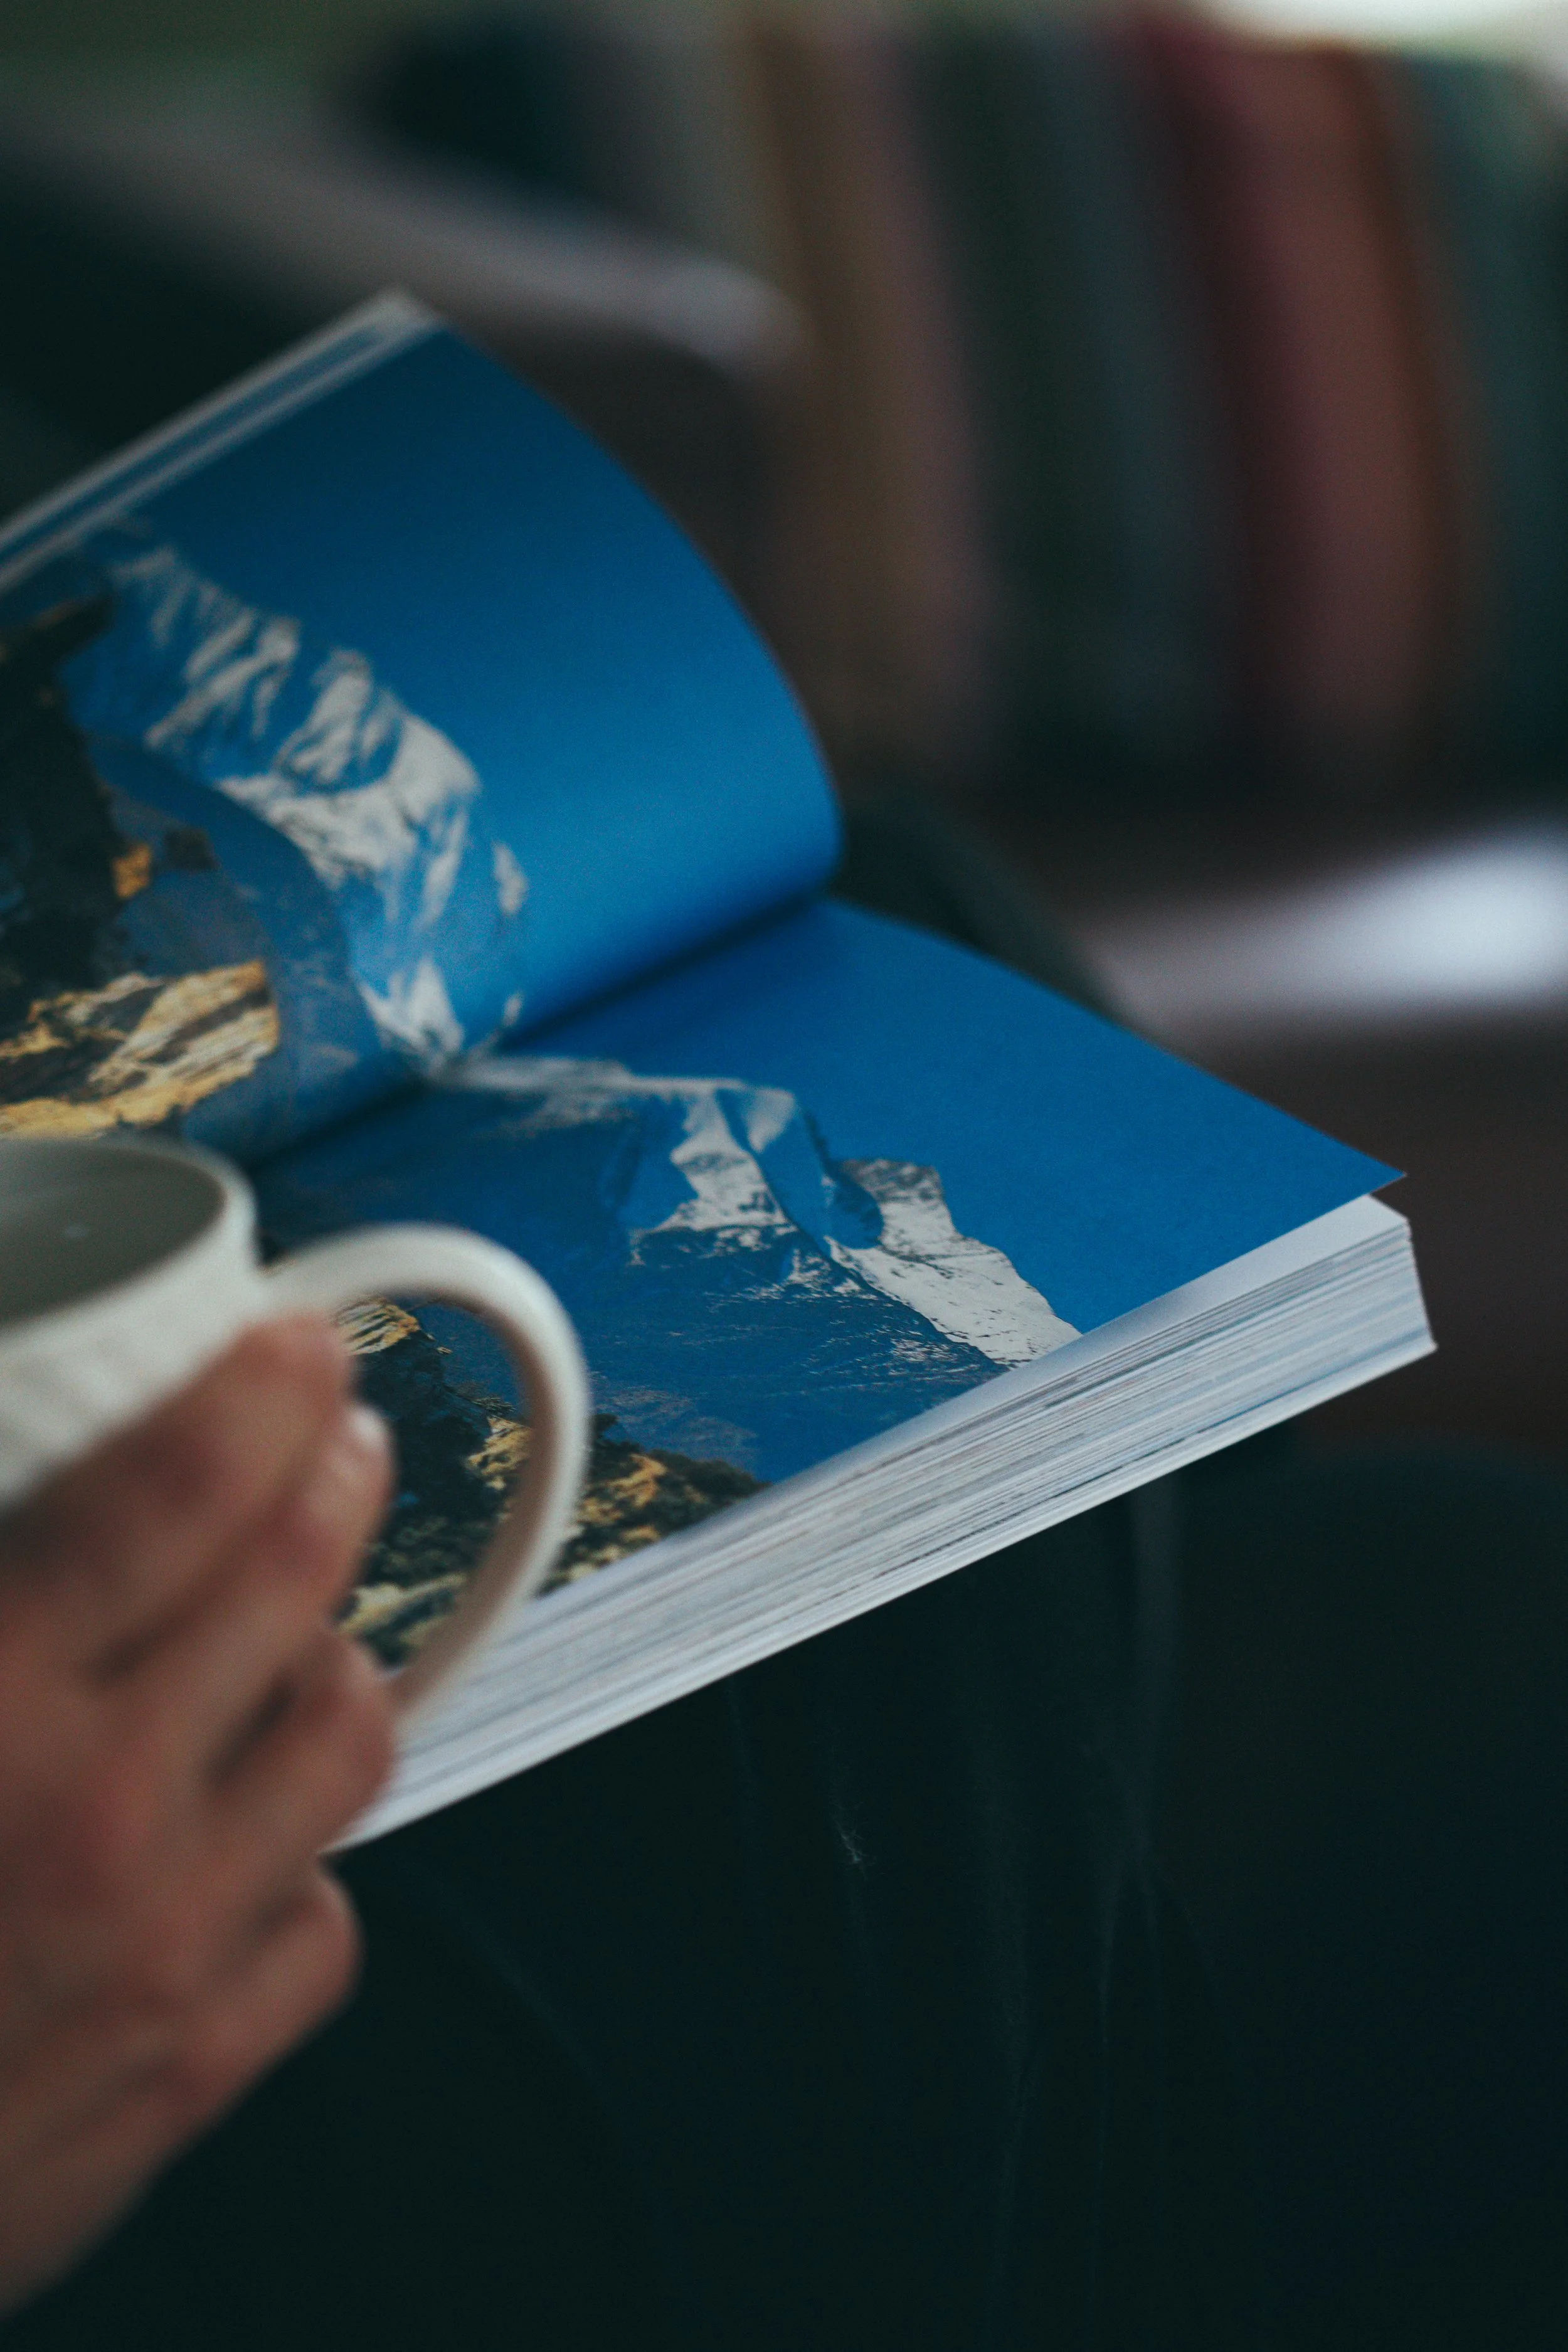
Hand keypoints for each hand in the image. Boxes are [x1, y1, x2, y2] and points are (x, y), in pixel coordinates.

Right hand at [0, 1317, 394, 2314]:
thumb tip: (8, 1463)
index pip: (180, 1490)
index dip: (262, 1392)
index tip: (297, 1348)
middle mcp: (95, 1819)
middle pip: (296, 1586)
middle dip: (333, 1476)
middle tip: (330, 1436)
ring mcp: (161, 1952)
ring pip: (344, 1739)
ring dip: (330, 1652)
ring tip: (298, 1613)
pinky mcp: (183, 2072)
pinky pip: (320, 1919)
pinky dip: (299, 1851)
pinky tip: (245, 1822)